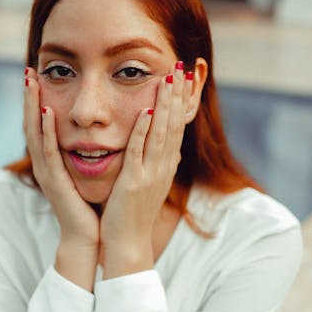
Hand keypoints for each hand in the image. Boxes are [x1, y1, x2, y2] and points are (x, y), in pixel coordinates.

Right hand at [24, 69, 98, 287]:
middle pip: (32, 123)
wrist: (89, 237)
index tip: (40, 75)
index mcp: (54, 161)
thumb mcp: (87, 173)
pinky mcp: (56, 182)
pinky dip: (46, 132)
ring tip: (31, 81)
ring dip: (32, 106)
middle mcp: (46, 164)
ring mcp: (48, 173)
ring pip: (35, 133)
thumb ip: (87, 153)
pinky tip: (47, 113)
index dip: (39, 101)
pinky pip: (49, 153)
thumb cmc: (92, 206)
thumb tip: (100, 132)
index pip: (43, 125)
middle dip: (30, 97)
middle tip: (28, 70)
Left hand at [100, 63, 191, 277]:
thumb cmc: (134, 216)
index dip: (181, 101)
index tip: (184, 78)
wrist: (128, 245)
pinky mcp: (133, 183)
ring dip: (165, 105)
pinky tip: (146, 112)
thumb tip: (173, 151)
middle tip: (181, 66)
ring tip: (168, 78)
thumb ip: (159, 165)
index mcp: (165, 165)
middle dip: (177, 94)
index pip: (177, 126)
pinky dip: (143, 132)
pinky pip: (139, 152)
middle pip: (174, 124)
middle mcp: (163, 167)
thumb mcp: (151, 185)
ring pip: (161, 133)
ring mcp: (150, 174)